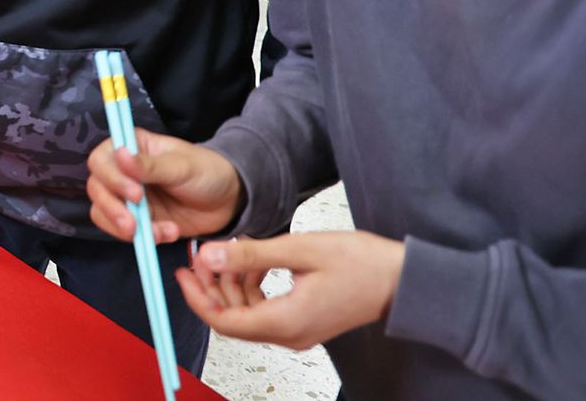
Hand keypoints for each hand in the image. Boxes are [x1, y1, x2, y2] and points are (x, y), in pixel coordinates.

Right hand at [86, 130, 243, 243]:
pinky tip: (167, 234)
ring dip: (125, 228)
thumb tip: (120, 154)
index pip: (101, 160)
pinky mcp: (137, 220)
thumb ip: (150, 166)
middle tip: (134, 225)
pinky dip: (142, 238)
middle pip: (97, 189)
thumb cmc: (207, 172)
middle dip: (113, 209)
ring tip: (159, 233)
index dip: (111, 178)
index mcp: (131, 148)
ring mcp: (127, 198)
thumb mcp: (182, 166)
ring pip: (103, 213)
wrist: (229, 201)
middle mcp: (123, 171)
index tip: (135, 195)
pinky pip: (123, 231)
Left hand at [178, 231, 405, 350]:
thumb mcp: (299, 250)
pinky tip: (252, 262)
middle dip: (211, 288)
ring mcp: (297, 331)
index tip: (182, 272)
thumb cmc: (362, 264)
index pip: (224, 322)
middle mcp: (289, 335)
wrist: (403, 280)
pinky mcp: (304, 322)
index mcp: (285, 322)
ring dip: (231, 286)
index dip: (197, 297)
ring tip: (227, 253)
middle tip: (200, 256)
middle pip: (232, 320)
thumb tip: (210, 254)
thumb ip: (251, 255)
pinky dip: (250, 288)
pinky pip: (264, 311)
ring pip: (246, 315)